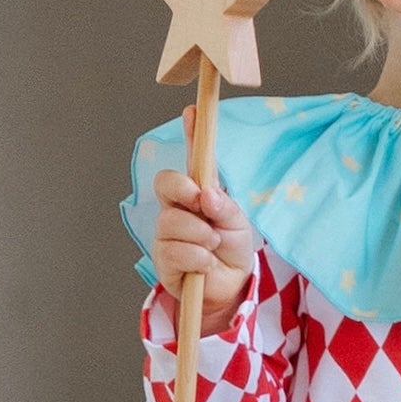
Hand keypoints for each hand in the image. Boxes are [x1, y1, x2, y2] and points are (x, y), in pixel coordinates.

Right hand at [151, 115, 255, 328]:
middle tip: (202, 202)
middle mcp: (176, 208)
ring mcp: (166, 232)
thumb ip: (224, 206)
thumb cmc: (232, 250)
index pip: (192, 161)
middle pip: (165, 183)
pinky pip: (174, 250)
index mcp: (197, 194)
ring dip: (200, 234)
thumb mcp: (238, 223)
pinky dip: (197, 258)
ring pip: (171, 221)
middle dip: (183, 189)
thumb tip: (207, 194)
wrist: (229, 288)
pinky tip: (205, 264)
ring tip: (214, 245)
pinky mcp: (162, 258)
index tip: (192, 112)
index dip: (190, 135)